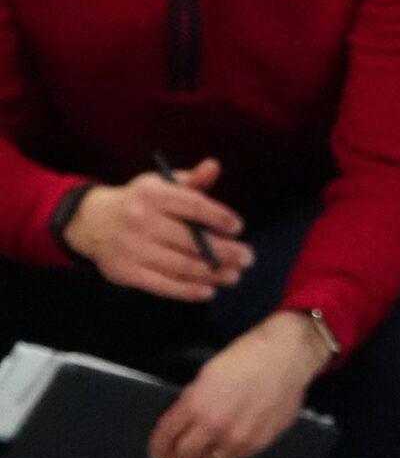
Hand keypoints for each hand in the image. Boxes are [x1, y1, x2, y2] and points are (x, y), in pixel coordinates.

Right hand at [60, 160, 251, 301]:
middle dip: (225, 252)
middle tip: (248, 258)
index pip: (193, 206)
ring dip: (213, 273)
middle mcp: (140, 220)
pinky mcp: (127, 273)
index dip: (219, 218)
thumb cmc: (140, 202)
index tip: (238, 227)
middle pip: (191, 240)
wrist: (93, 222)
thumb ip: (191, 180)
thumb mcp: (161, 185)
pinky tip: (209, 290)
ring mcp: (132, 249)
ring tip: (234, 275)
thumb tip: (214, 166)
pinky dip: (189, 290)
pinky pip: (164, 285)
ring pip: (181, 266)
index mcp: (152, 194)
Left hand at [148, 312, 330, 457]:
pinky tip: (222, 454)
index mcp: (195, 403)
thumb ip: (194, 400)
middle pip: (184, 454)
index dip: (158, 447)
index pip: (166, 435)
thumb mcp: (208, 373)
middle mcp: (213, 425)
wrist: (287, 357)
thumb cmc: (247, 356)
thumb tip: (189, 419)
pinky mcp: (258, 442)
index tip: (156, 454)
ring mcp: (237, 437)